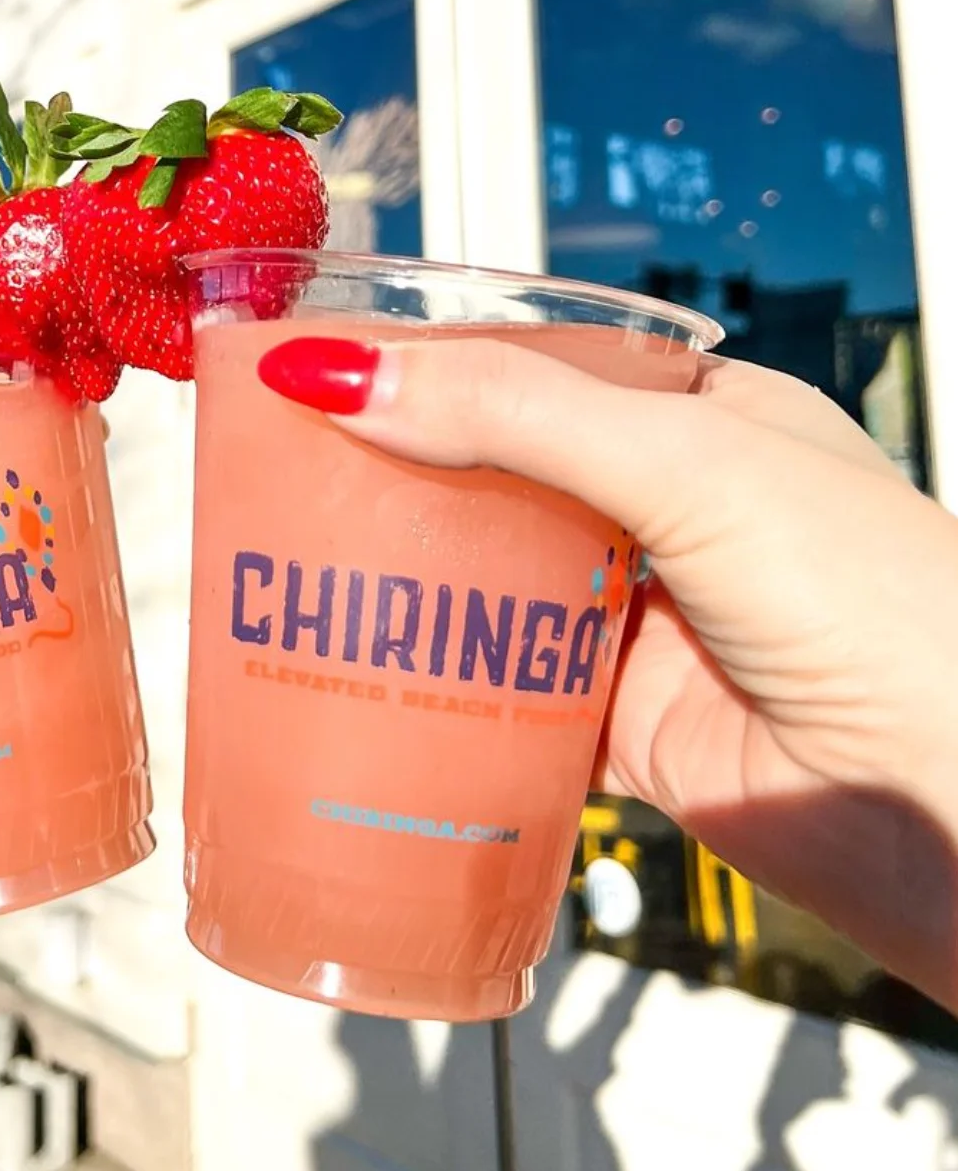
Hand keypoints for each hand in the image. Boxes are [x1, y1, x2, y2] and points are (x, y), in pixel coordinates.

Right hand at [259, 336, 957, 1010]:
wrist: (948, 807)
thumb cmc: (874, 600)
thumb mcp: (685, 462)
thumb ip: (512, 414)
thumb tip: (340, 373)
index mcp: (704, 418)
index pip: (534, 368)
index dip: (430, 364)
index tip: (323, 363)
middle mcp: (668, 512)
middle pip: (497, 478)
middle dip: (398, 475)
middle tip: (279, 464)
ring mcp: (641, 620)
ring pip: (489, 586)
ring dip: (408, 583)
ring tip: (293, 561)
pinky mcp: (619, 721)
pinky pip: (501, 694)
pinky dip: (439, 691)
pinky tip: (363, 675)